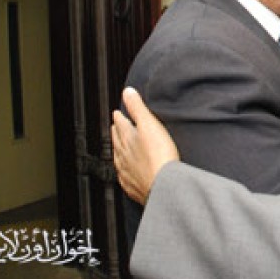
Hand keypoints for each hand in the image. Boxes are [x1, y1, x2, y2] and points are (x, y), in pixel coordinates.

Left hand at [111, 87, 178, 204]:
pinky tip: (125, 174)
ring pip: (120, 159)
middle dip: (117, 133)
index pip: (121, 125)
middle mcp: (124, 156)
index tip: (117, 113)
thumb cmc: (158, 156)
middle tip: (116, 127)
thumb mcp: (149, 124)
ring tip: (118, 148)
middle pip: (119, 142)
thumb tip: (127, 92)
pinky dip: (124, 172)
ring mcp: (128, 172)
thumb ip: (137, 107)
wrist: (163, 185)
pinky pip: (125, 177)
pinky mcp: (135, 186)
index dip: (120, 118)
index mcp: (128, 139)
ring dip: (119, 152)